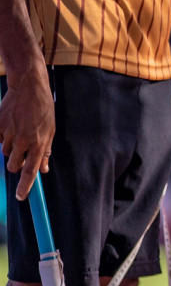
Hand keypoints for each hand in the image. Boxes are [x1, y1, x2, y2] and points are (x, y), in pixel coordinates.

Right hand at [0, 70, 52, 199]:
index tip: (20, 197)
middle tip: (21, 156)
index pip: (30, 170)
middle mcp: (23, 141)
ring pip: (5, 154)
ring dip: (11, 150)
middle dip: (16, 166)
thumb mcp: (51, 130)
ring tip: (20, 134)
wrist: (28, 88)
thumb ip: (46, 151)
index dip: (25, 185)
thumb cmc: (43, 109)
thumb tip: (44, 169)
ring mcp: (9, 134)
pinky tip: (12, 126)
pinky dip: (4, 138)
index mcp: (39, 143)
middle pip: (13, 166)